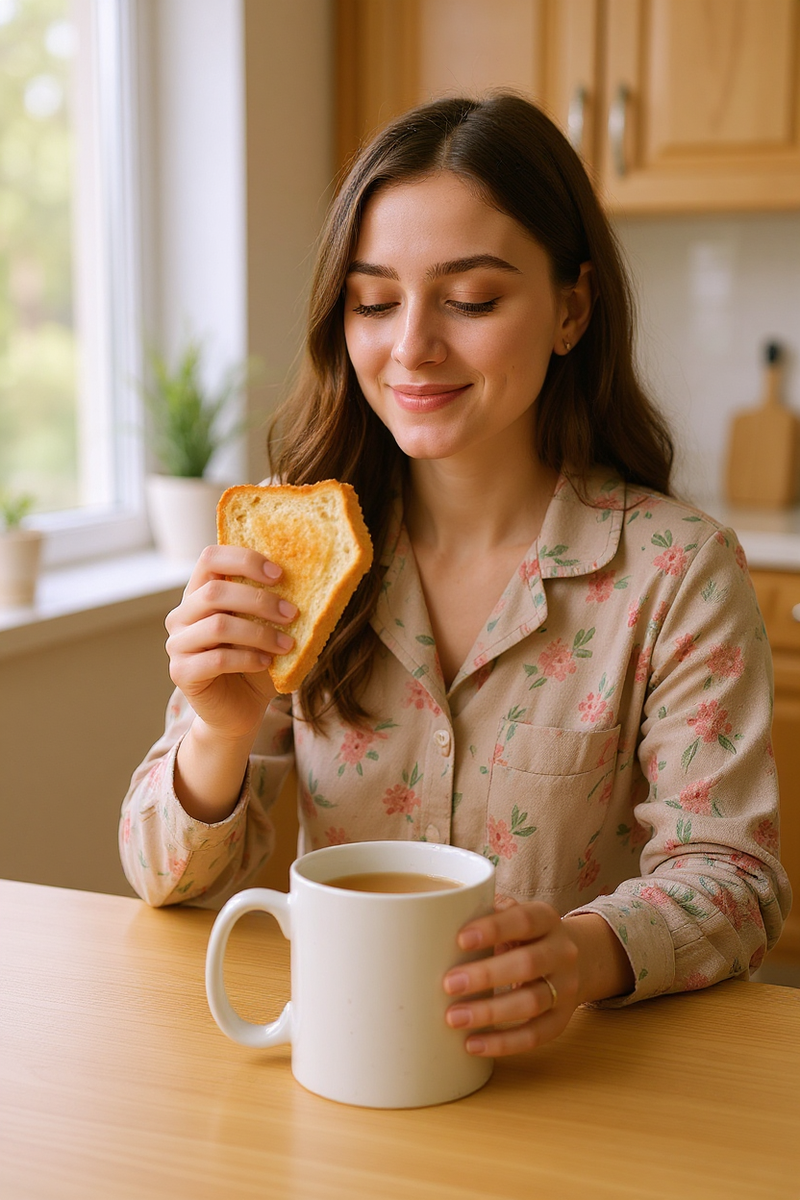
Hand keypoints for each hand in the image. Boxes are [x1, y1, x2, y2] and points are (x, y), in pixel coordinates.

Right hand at [165, 545, 296, 742]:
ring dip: (260, 633)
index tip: (280, 575)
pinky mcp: (181, 672)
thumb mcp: (268, 628)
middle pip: (215, 592)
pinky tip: (267, 663)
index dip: (244, 560)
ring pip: (218, 625)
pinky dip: (247, 658)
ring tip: (287, 644)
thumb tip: (311, 582)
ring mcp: (177, 644)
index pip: (211, 559)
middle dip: (260, 601)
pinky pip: (216, 659)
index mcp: (200, 593)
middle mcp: (182, 615)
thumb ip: (275, 604)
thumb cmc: (257, 662)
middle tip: (292, 614)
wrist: (240, 710)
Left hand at [443, 900, 580, 1056]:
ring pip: (532, 1002)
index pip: (524, 920)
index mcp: (546, 919)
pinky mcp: (562, 1019)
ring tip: (454, 1018)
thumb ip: (487, 915)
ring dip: (490, 1012)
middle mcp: (562, 952)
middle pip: (528, 963)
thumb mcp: (515, 917)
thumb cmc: (526, 936)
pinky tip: (473, 1044)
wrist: (577, 959)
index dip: (494, 929)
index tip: (461, 939)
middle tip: (448, 984)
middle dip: (486, 975)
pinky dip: (503, 1043)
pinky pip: (535, 1035)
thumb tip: (442, 919)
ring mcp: (565, 988)